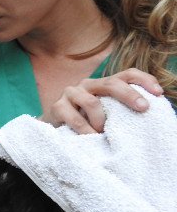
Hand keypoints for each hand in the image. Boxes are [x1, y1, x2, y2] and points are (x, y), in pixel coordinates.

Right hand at [39, 68, 163, 133]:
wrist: (52, 129)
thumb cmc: (83, 122)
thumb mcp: (103, 113)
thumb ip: (118, 109)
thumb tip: (147, 112)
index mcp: (101, 84)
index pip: (126, 74)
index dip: (144, 80)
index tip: (159, 93)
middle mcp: (86, 84)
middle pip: (111, 83)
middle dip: (129, 95)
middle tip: (143, 108)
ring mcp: (70, 93)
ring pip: (92, 103)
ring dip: (101, 121)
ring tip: (102, 133)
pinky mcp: (57, 106)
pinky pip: (76, 119)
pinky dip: (86, 130)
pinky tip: (90, 137)